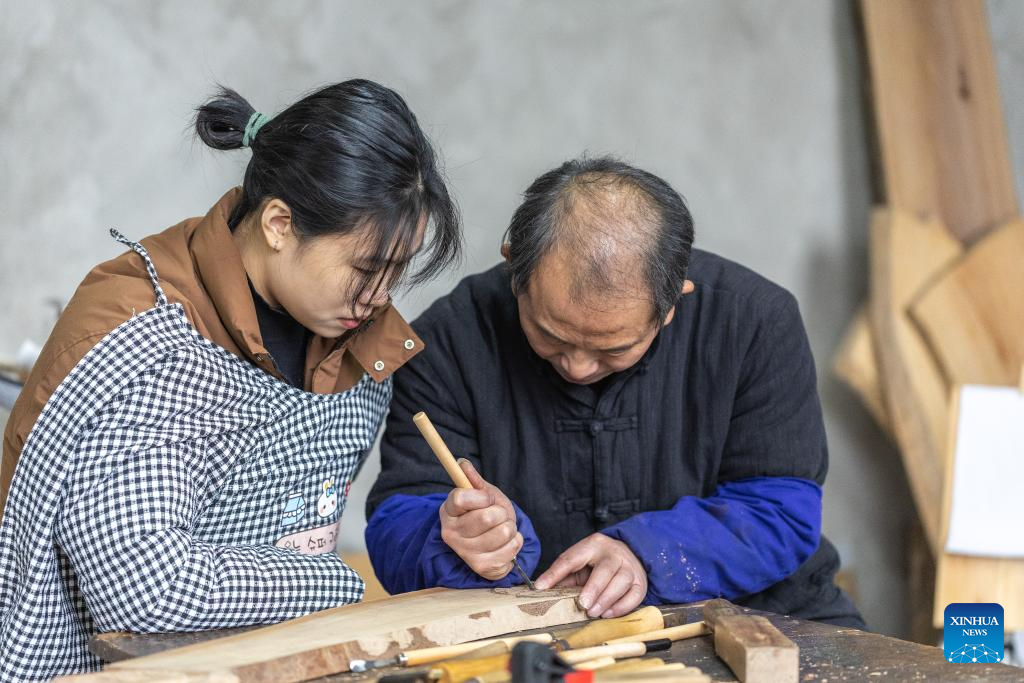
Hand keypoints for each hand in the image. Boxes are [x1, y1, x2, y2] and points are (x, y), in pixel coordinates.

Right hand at [439, 459, 523, 580]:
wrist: (489, 544)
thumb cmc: (484, 513)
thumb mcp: (481, 494)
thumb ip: (473, 480)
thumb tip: (462, 463)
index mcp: (448, 511)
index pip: (461, 497)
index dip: (481, 496)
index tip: (487, 498)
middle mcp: (452, 534)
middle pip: (487, 516)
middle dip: (501, 512)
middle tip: (497, 516)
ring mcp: (466, 553)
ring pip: (504, 532)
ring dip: (510, 527)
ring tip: (502, 529)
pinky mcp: (483, 568)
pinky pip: (512, 548)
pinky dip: (516, 541)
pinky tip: (506, 542)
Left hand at [534, 533, 646, 617]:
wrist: (629, 552)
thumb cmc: (598, 560)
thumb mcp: (579, 560)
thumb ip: (563, 574)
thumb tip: (542, 590)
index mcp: (593, 545)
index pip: (572, 558)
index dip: (555, 573)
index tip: (541, 587)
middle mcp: (614, 553)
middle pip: (605, 570)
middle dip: (594, 589)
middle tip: (583, 605)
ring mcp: (630, 567)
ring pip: (622, 582)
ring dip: (606, 600)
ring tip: (593, 612)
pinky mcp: (640, 582)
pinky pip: (635, 596)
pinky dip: (621, 607)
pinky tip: (608, 613)